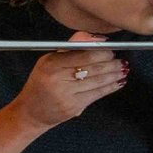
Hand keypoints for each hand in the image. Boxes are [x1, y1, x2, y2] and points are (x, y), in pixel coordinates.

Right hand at [6, 31, 126, 129]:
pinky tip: (118, 82)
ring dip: (114, 75)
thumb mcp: (48, 62)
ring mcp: (65, 94)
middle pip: (93, 68)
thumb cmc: (41, 84)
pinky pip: (97, 94)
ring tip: (122, 70)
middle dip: (111, 64)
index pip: (83, 54)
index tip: (110, 51)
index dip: (101, 52)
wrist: (30, 112)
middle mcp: (56, 78)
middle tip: (119, 61)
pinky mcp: (73, 107)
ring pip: (98, 81)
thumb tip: (96, 39)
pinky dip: (110, 87)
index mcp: (50, 64)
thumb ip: (70, 49)